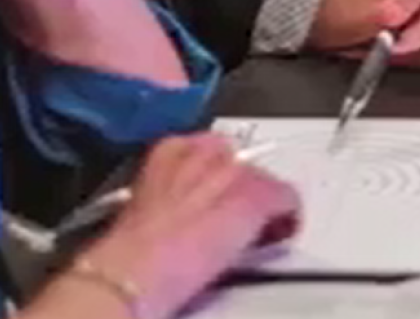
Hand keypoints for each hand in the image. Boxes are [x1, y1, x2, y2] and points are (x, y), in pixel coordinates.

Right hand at [81, 134, 300, 318]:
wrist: (136, 270)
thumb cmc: (132, 250)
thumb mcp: (147, 206)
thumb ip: (171, 194)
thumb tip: (189, 211)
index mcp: (171, 149)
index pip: (211, 151)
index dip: (219, 181)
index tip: (219, 201)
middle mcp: (205, 150)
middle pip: (242, 162)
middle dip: (241, 190)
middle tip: (235, 222)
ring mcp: (233, 171)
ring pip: (265, 179)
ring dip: (263, 204)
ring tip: (256, 233)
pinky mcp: (255, 197)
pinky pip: (286, 198)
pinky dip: (287, 217)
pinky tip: (280, 234)